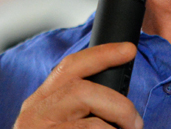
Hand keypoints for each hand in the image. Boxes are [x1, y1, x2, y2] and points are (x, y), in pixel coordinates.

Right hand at [14, 42, 143, 128]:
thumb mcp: (59, 121)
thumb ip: (80, 107)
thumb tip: (119, 102)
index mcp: (40, 102)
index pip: (70, 67)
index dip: (102, 54)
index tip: (130, 49)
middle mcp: (34, 116)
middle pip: (82, 91)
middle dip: (118, 104)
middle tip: (136, 123)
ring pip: (92, 126)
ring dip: (117, 128)